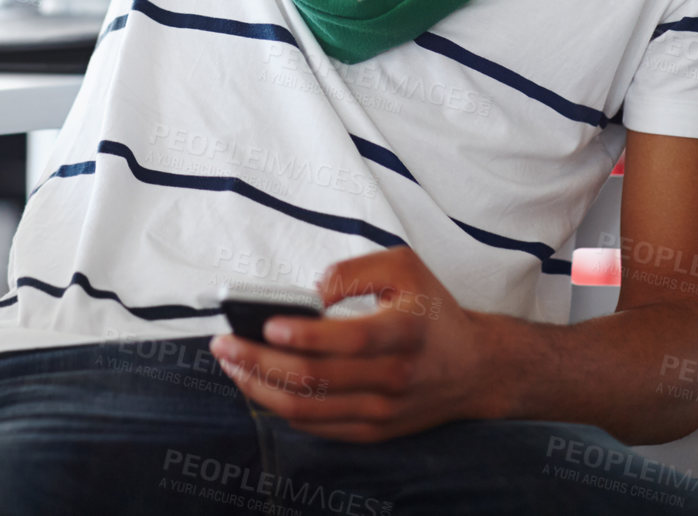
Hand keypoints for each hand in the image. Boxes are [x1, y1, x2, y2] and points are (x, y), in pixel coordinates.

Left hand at [209, 246, 496, 442]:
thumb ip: (353, 270)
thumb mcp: (403, 266)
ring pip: (309, 409)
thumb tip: (309, 292)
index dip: (305, 335)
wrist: (473, 367)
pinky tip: (259, 386)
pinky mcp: (373, 431)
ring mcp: (383, 412)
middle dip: (260, 362)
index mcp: (405, 330)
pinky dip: (282, 409)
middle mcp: (394, 377)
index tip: (268, 324)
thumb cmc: (431, 309)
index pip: (349, 340)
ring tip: (231, 364)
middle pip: (316, 379)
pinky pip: (318, 427)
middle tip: (224, 344)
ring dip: (261, 388)